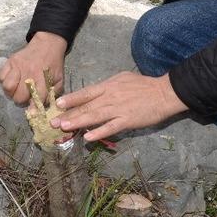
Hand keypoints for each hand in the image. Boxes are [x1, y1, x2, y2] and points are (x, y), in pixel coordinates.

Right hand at [0, 32, 66, 104]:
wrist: (47, 44)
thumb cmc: (53, 64)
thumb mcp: (59, 78)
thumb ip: (54, 93)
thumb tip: (46, 105)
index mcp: (43, 78)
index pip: (37, 97)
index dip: (33, 108)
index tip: (31, 114)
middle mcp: (29, 73)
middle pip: (19, 95)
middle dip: (21, 100)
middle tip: (24, 96)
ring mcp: (18, 67)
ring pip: (7, 87)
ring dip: (11, 92)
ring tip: (16, 89)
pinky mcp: (10, 61)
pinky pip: (1, 76)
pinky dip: (4, 80)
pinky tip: (11, 80)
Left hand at [51, 72, 187, 141]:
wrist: (164, 93)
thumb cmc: (143, 85)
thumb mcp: (123, 79)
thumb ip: (108, 86)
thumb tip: (95, 92)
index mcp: (108, 86)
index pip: (86, 93)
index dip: (71, 99)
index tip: (57, 105)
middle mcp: (110, 97)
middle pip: (86, 106)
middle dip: (68, 114)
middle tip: (53, 122)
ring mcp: (119, 109)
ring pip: (95, 116)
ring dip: (78, 122)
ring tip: (64, 128)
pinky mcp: (128, 120)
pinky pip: (111, 127)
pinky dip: (99, 132)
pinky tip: (88, 137)